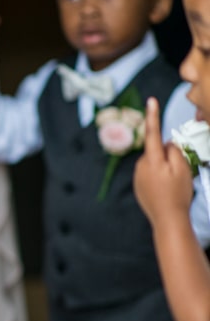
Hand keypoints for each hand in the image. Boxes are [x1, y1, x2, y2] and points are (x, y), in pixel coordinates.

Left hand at [135, 97, 193, 225]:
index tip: (151, 100)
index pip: (153, 133)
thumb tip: (166, 143)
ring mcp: (137, 176)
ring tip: (172, 184)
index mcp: (152, 159)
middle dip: (167, 155)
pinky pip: (150, 174)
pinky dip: (158, 177)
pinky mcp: (138, 186)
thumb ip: (175, 151)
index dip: (153, 116)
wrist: (167, 219)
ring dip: (163, 167)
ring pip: (154, 163)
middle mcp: (140, 165)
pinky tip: (165, 190)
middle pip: (156, 151)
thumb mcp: (182, 169)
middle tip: (179, 172)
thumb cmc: (178, 194)